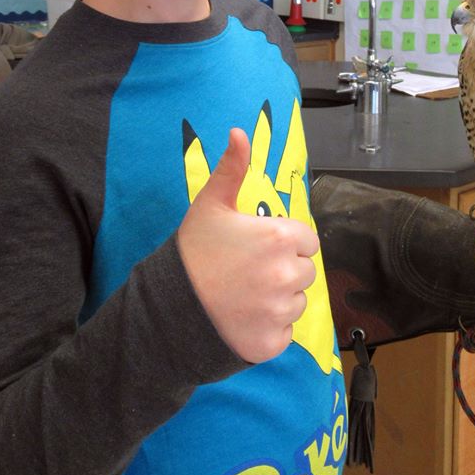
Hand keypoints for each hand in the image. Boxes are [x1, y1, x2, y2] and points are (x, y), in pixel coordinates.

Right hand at [177, 128, 319, 363]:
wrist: (167, 307)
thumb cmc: (193, 251)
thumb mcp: (211, 204)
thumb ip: (232, 167)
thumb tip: (239, 130)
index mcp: (281, 237)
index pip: (306, 240)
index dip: (284, 241)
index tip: (258, 247)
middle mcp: (287, 274)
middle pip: (305, 271)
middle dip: (284, 269)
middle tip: (248, 271)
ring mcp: (280, 312)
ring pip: (297, 302)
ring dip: (279, 299)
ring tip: (244, 294)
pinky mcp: (272, 343)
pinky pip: (285, 332)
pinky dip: (269, 328)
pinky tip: (243, 317)